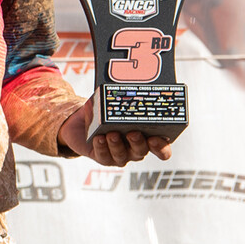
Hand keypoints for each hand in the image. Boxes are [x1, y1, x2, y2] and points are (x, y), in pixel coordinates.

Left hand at [59, 102, 173, 166]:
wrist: (83, 120)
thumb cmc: (107, 111)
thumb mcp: (119, 103)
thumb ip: (128, 99)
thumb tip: (131, 86)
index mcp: (147, 138)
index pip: (161, 148)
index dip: (161, 147)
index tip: (156, 138)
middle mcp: (135, 149)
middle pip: (141, 151)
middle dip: (138, 143)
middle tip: (133, 132)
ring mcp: (119, 155)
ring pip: (122, 156)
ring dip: (117, 145)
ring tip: (112, 134)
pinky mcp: (102, 157)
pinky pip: (103, 156)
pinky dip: (101, 147)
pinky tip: (99, 138)